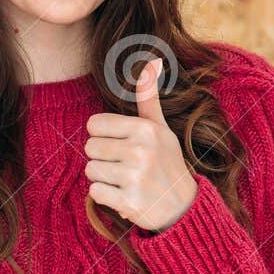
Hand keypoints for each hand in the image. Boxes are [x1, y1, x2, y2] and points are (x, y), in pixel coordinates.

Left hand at [83, 58, 196, 232]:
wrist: (183, 207)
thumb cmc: (167, 165)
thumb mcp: (162, 131)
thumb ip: (148, 102)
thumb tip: (149, 66)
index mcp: (145, 129)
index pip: (94, 124)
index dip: (103, 136)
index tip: (120, 146)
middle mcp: (141, 150)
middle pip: (90, 148)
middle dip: (102, 158)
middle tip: (124, 167)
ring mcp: (135, 176)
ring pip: (91, 170)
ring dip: (104, 179)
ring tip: (125, 181)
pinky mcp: (129, 201)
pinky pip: (95, 193)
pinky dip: (106, 197)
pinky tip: (124, 196)